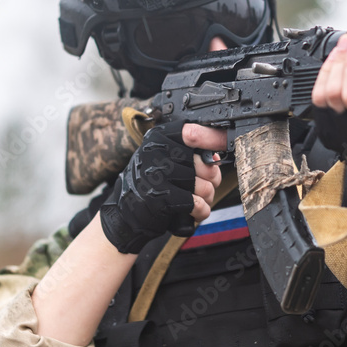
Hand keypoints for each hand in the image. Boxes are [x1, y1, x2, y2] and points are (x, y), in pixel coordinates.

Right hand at [99, 121, 223, 253]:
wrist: (125, 214)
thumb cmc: (151, 186)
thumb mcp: (164, 161)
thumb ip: (189, 154)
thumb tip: (215, 157)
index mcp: (159, 138)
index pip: (192, 132)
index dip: (211, 138)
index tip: (221, 146)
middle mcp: (156, 152)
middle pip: (204, 164)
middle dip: (212, 180)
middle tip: (204, 187)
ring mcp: (157, 174)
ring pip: (204, 186)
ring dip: (206, 199)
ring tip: (197, 201)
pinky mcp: (161, 197)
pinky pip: (197, 204)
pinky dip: (201, 211)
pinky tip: (195, 213)